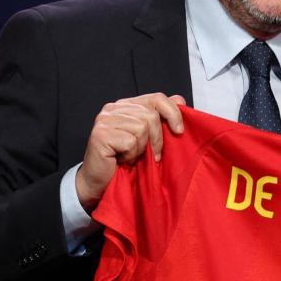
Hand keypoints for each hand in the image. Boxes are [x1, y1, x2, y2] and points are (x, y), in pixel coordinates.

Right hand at [75, 93, 187, 209]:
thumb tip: (180, 100)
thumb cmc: (124, 160)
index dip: (172, 112)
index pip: (156, 98)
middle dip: (156, 139)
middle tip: (149, 154)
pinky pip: (131, 142)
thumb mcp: (147, 137)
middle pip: (151, 115)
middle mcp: (113, 108)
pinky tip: (122, 159)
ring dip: (141, 149)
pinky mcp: (101, 134)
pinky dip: (131, 155)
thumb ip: (161, 117)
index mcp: (125, 105)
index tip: (179, 130)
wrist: (100, 182)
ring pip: (142, 128)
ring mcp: (105, 120)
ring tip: (130, 156)